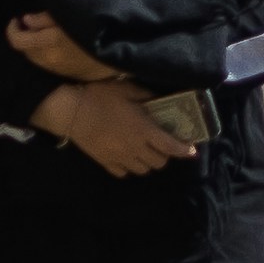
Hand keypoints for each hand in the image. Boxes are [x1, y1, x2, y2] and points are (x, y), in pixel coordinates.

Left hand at [7, 7, 114, 85]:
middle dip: (22, 37)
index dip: (12, 29)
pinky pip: (44, 63)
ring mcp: (55, 69)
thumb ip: (45, 19)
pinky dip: (42, 53)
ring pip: (33, 58)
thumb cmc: (93, 29)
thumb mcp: (69, 16)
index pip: (17, 41)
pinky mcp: (63, 74)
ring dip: (32, 46)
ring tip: (39, 33)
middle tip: (29, 24)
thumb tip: (26, 20)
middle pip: (24, 51)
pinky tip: (52, 44)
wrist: (116, 54)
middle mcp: (47, 59)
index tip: (16, 19)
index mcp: (47, 43)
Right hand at [37, 80, 184, 179]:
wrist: (72, 111)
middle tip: (162, 144)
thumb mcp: (127, 89)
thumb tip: (159, 100)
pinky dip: (129, 167)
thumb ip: (146, 96)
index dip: (184, 150)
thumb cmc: (101, 96)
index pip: (170, 146)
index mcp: (144, 130)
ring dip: (148, 162)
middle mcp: (135, 148)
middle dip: (165, 155)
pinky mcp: (105, 163)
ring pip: (142, 170)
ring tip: (145, 151)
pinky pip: (123, 173)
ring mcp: (119, 158)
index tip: (192, 150)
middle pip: (158, 163)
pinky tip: (127, 156)